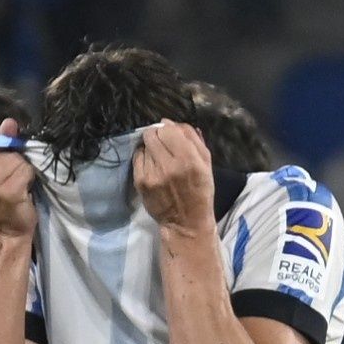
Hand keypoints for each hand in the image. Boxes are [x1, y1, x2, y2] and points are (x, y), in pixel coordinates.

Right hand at [0, 123, 36, 239]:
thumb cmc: (1, 200)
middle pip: (9, 152)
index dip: (6, 156)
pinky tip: (22, 194)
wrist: (5, 231)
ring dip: (23, 174)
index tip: (2, 174)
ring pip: (19, 161)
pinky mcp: (6, 192)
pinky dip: (28, 181)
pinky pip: (26, 172)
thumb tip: (9, 122)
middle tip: (10, 183)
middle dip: (16, 165)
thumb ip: (0, 144)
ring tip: (16, 189)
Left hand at [134, 118, 214, 232]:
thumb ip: (193, 139)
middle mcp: (169, 165)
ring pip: (144, 145)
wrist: (186, 221)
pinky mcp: (141, 182)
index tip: (170, 133)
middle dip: (157, 134)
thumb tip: (171, 122)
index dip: (168, 128)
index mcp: (189, 159)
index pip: (169, 129)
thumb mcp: (206, 163)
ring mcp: (152, 174)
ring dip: (151, 146)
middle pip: (153, 134)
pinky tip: (151, 164)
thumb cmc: (200, 191)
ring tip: (158, 156)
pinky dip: (143, 156)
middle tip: (162, 143)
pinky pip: (137, 157)